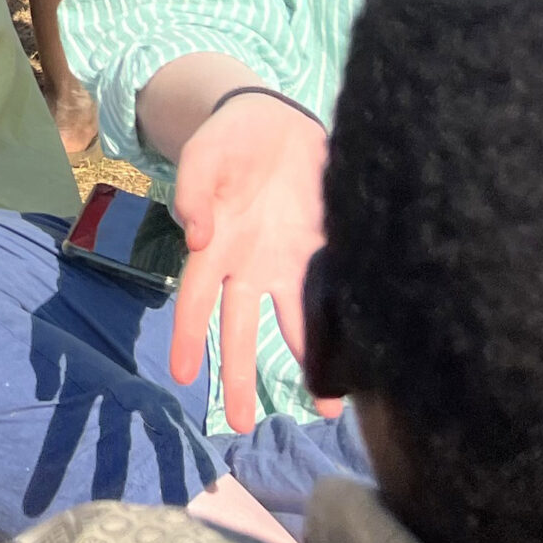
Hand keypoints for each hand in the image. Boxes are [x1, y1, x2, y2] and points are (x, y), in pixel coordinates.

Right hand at [167, 93, 333, 432]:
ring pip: (292, 324)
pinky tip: (359, 355)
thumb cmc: (227, 140)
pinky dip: (342, 326)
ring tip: (324, 409)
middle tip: (243, 423)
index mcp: (216, 247)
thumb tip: (196, 233)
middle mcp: (250, 266)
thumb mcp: (204, 155)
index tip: (183, 376)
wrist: (274, 120)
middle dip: (241, 375)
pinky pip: (330, 294)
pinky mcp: (322, 251)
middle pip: (242, 330)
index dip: (189, 336)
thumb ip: (195, 188)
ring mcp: (287, 262)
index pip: (197, 300)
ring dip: (306, 364)